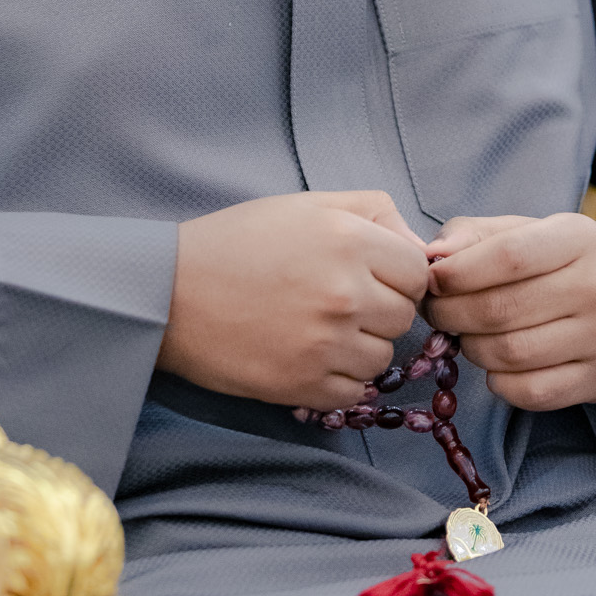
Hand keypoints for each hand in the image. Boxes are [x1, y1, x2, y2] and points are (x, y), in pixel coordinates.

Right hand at [158, 191, 428, 409]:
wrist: (171, 292)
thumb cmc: (239, 242)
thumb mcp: (308, 205)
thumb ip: (375, 212)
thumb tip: (424, 250)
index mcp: (349, 239)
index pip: (419, 272)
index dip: (398, 274)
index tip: (371, 275)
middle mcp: (345, 292)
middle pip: (405, 316)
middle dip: (380, 308)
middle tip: (336, 299)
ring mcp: (326, 343)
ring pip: (384, 356)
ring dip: (361, 346)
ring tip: (318, 327)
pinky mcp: (304, 385)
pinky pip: (355, 391)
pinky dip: (339, 377)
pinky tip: (308, 354)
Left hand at [424, 212, 595, 410]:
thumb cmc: (572, 262)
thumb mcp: (533, 232)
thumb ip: (478, 236)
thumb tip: (431, 256)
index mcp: (579, 238)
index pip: (507, 257)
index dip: (457, 273)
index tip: (432, 282)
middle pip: (501, 310)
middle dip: (451, 314)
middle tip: (436, 312)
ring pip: (510, 354)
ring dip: (471, 348)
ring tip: (466, 335)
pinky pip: (530, 392)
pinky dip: (498, 382)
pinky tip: (497, 364)